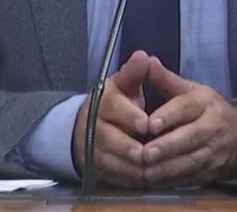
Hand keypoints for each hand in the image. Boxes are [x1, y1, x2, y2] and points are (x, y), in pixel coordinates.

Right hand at [72, 50, 150, 186]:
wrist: (85, 126)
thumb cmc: (115, 103)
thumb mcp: (123, 85)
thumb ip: (134, 73)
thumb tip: (143, 56)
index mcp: (102, 101)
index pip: (112, 107)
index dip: (129, 116)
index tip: (146, 123)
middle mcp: (92, 125)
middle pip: (107, 137)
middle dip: (128, 147)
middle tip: (147, 153)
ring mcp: (91, 148)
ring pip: (107, 160)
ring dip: (129, 167)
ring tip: (151, 170)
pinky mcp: (94, 167)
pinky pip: (110, 176)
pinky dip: (127, 179)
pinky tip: (145, 179)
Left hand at [139, 56, 236, 187]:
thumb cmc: (207, 109)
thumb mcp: (191, 90)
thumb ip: (166, 79)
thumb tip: (146, 60)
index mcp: (205, 103)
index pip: (187, 108)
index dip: (169, 116)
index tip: (150, 124)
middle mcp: (213, 127)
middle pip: (190, 137)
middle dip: (167, 147)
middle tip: (145, 153)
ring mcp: (215, 151)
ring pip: (191, 161)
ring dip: (167, 168)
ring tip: (145, 171)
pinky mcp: (213, 171)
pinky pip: (192, 177)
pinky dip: (173, 180)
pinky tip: (155, 182)